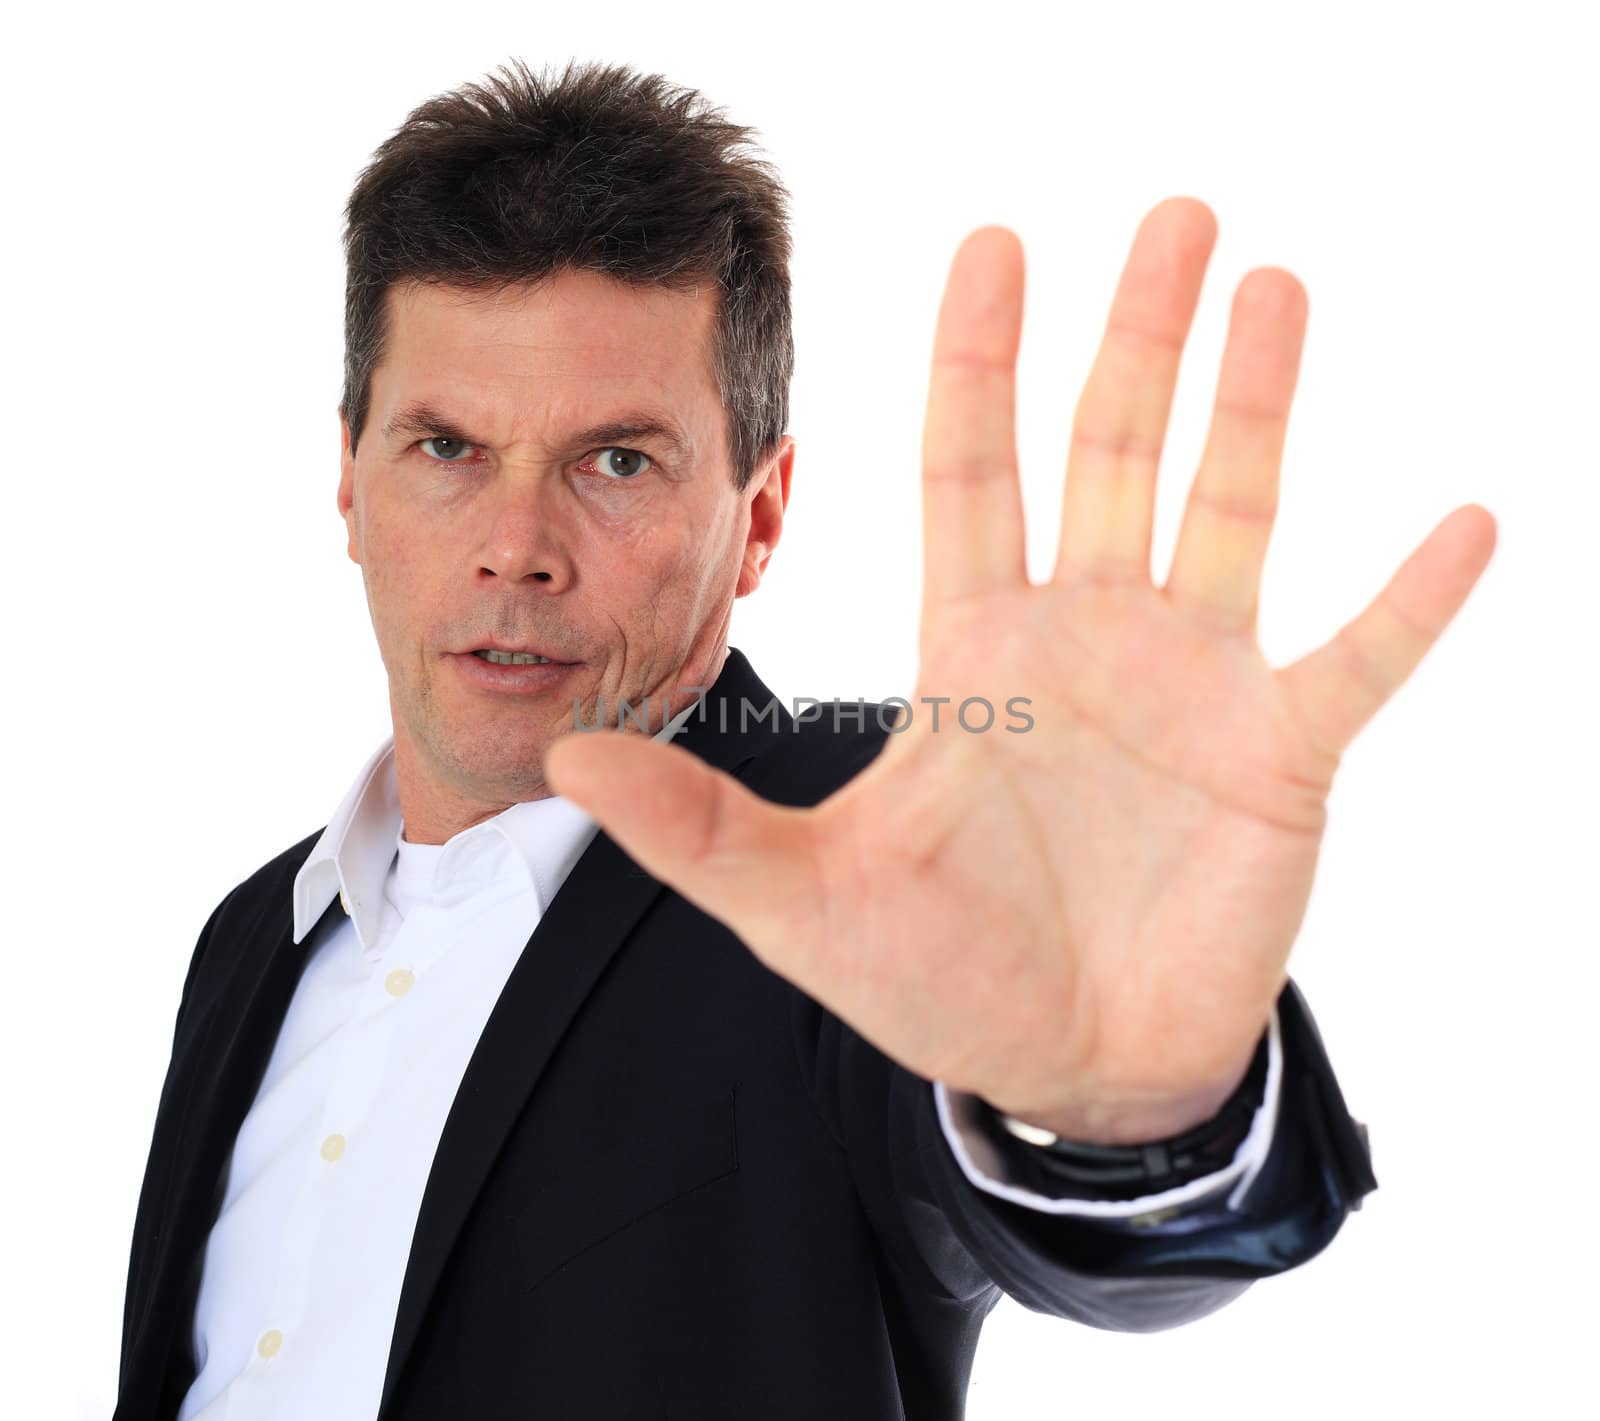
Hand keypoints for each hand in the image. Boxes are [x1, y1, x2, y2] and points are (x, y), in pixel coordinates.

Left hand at [543, 196, 1497, 1143]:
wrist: (1069, 1065)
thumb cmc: (940, 978)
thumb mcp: (806, 904)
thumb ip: (699, 831)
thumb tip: (567, 758)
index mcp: (977, 651)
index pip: (974, 470)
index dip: (979, 360)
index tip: (991, 242)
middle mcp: (1087, 638)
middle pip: (1112, 453)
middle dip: (1136, 336)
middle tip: (1174, 214)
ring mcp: (1193, 685)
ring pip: (1231, 513)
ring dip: (1256, 406)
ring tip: (1276, 290)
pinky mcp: (1282, 755)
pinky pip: (1361, 656)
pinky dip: (1412, 599)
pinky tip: (1466, 522)